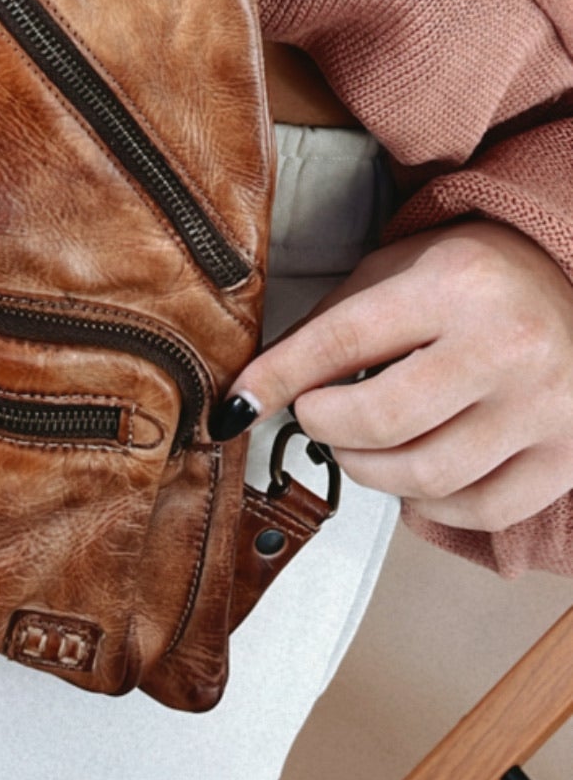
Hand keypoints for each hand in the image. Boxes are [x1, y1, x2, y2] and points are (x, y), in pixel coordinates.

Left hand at [212, 221, 572, 532]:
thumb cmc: (477, 277)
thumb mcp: (399, 271)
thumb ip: (332, 326)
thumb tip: (257, 390)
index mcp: (457, 284)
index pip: (343, 341)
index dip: (279, 379)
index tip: (238, 405)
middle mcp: (507, 345)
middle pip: (382, 421)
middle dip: (327, 428)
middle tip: (316, 417)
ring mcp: (544, 406)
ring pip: (426, 475)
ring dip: (371, 471)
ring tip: (362, 446)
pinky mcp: (567, 455)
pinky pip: (478, 508)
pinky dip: (429, 502)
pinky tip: (416, 473)